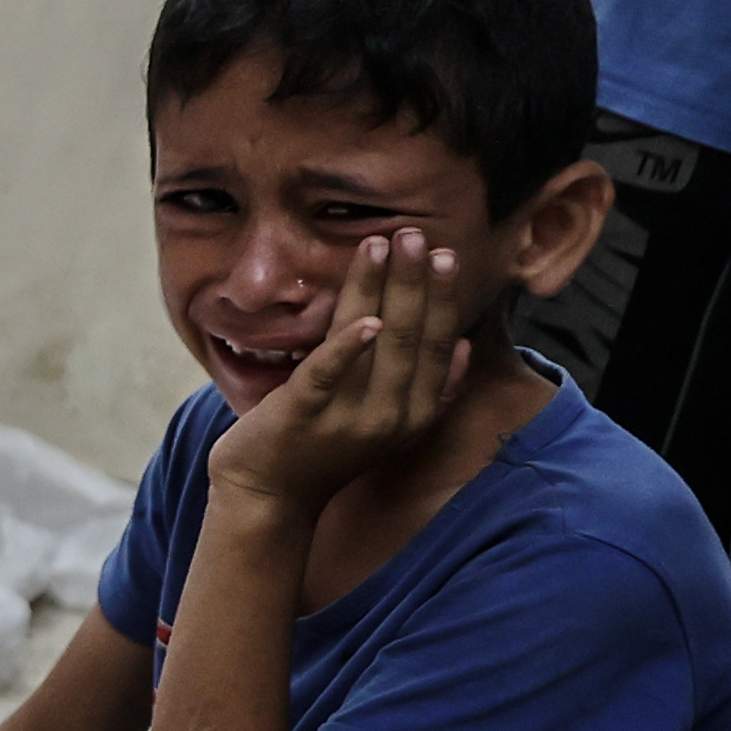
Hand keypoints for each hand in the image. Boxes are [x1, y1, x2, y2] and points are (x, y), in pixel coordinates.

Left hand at [210, 234, 472, 515]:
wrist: (267, 496)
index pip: (438, 346)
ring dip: (383, 289)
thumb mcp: (389, 425)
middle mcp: (391, 418)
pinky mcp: (303, 414)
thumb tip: (462, 344)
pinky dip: (348, 346)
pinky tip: (367, 319)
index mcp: (416, 415)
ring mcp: (348, 417)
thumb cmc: (327, 448)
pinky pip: (328, 373)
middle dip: (416, 281)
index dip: (443, 299)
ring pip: (376, 344)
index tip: (445, 254)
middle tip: (416, 234)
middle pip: (412, 337)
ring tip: (384, 245)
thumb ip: (428, 389)